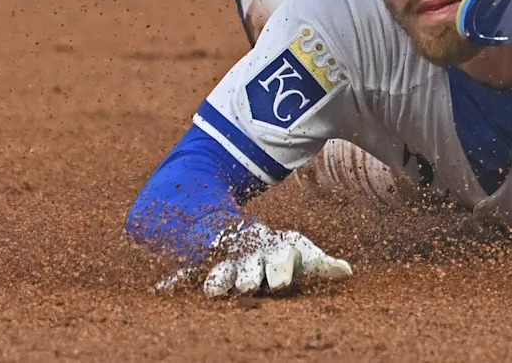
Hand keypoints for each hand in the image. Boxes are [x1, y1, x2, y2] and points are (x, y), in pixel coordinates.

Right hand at [157, 223, 352, 296]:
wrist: (232, 222)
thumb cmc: (273, 249)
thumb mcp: (298, 252)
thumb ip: (320, 264)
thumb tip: (348, 271)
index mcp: (272, 248)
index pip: (279, 257)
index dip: (280, 268)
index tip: (281, 282)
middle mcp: (247, 254)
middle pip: (249, 267)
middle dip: (250, 276)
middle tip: (251, 285)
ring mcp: (223, 259)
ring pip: (219, 270)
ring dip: (218, 280)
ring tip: (214, 291)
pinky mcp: (200, 263)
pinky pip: (185, 271)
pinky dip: (176, 280)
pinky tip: (163, 289)